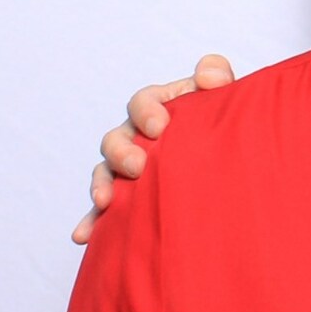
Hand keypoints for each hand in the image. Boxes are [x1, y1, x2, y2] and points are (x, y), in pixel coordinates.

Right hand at [74, 55, 236, 243]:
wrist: (226, 161)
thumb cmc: (219, 123)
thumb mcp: (222, 97)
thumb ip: (217, 77)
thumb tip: (209, 76)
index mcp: (159, 108)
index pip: (143, 102)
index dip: (147, 111)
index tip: (159, 127)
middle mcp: (137, 137)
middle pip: (116, 138)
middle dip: (122, 151)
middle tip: (137, 166)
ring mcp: (128, 168)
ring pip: (105, 172)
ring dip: (101, 184)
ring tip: (105, 200)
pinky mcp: (126, 198)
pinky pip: (103, 210)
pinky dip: (92, 221)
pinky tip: (84, 236)